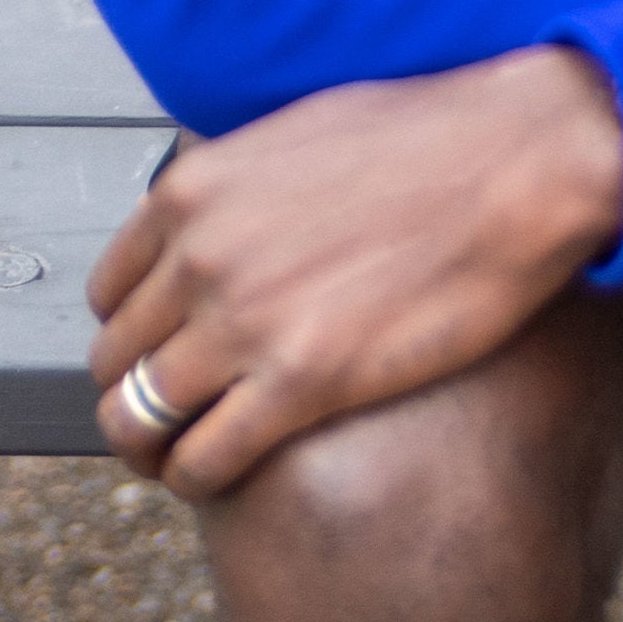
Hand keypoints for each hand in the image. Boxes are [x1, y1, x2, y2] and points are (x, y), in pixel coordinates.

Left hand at [87, 47, 622, 499]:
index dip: (130, 341)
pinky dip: (194, 479)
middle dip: (131, 402)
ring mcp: (243, 323)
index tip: (158, 366)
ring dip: (152, 451)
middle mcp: (199, 257)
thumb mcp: (299, 136)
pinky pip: (206, 455)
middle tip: (162, 431)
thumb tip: (249, 222)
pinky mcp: (301, 383)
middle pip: (118, 360)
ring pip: (143, 415)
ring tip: (178, 468)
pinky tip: (212, 485)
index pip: (112, 292)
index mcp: (191, 194)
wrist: (509, 169)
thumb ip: (247, 189)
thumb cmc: (433, 145)